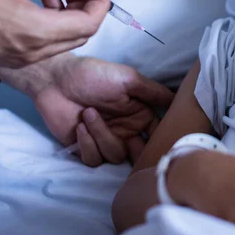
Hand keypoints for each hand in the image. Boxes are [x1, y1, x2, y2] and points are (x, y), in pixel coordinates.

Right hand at [0, 0, 109, 67]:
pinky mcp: (13, 55)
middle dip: (86, 5)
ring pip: (63, 38)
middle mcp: (36, 50)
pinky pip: (45, 42)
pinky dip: (51, 21)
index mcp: (39, 32)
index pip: (90, 23)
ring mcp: (24, 56)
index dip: (101, 2)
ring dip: (68, 12)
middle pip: (81, 32)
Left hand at [0, 53, 173, 165]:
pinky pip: (94, 159)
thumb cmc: (93, 75)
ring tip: (88, 114)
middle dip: (137, 153)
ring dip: (102, 136)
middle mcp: (125, 130)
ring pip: (116, 156)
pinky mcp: (85, 148)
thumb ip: (154, 92)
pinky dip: (88, 144)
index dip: (161, 142)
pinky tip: (80, 127)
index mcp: (139, 115)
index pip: (157, 135)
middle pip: (140, 154)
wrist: (54, 80)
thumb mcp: (128, 79)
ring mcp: (105, 140)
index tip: (162, 144)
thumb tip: (179, 100)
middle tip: (130, 143)